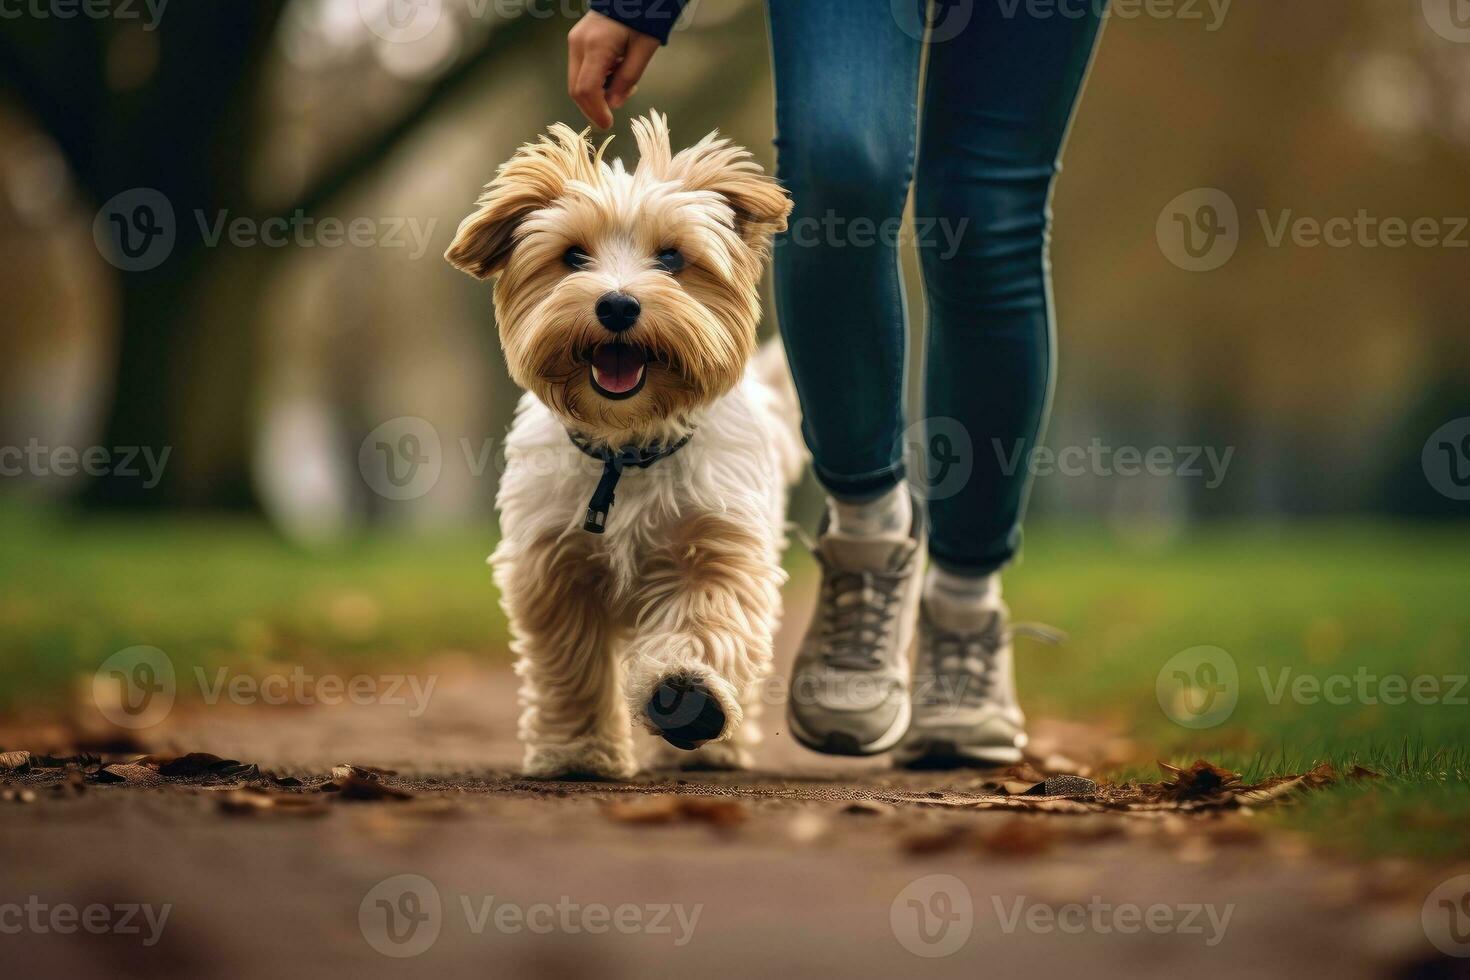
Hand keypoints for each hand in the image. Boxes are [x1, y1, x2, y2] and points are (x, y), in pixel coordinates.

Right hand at [567, 11, 659, 129]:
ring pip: (575, 81)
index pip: (586, 89)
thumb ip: (627, 79)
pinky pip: (578, 69)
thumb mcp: (643, 51)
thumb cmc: (643, 20)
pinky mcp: (575, 40)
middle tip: (610, 116)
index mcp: (597, 47)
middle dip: (591, 107)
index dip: (595, 111)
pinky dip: (592, 81)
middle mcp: (579, 44)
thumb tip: (613, 105)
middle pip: (575, 89)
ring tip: (617, 87)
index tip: (608, 123)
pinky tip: (611, 74)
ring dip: (593, 94)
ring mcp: (574, 41)